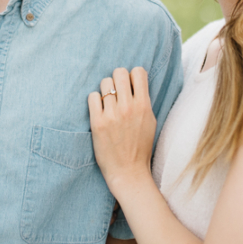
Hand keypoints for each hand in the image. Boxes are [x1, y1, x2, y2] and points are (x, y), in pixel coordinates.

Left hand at [88, 67, 155, 196]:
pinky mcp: (97, 122)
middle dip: (118, 79)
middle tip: (117, 92)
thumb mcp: (150, 121)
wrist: (128, 171)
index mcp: (143, 106)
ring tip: (108, 103)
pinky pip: (93, 96)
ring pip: (105, 82)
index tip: (130, 85)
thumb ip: (143, 101)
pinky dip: (95, 100)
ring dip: (106, 90)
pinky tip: (99, 110)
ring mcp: (112, 114)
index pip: (138, 72)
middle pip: (119, 72)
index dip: (133, 76)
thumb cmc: (140, 147)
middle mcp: (128, 107)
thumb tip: (136, 82)